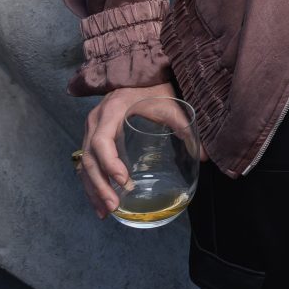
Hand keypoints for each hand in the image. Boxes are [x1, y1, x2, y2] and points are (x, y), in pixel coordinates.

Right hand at [77, 83, 179, 218]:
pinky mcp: (92, 138)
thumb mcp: (171, 106)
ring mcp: (90, 130)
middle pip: (89, 156)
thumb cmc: (156, 90)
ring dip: (93, 189)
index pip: (102, 140)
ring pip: (84, 164)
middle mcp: (95, 121)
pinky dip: (91, 184)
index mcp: (112, 111)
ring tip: (106, 212)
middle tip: (114, 205)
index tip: (124, 181)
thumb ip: (185, 128)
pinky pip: (86, 164)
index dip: (109, 162)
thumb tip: (204, 156)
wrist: (142, 77)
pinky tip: (100, 203)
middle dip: (100, 184)